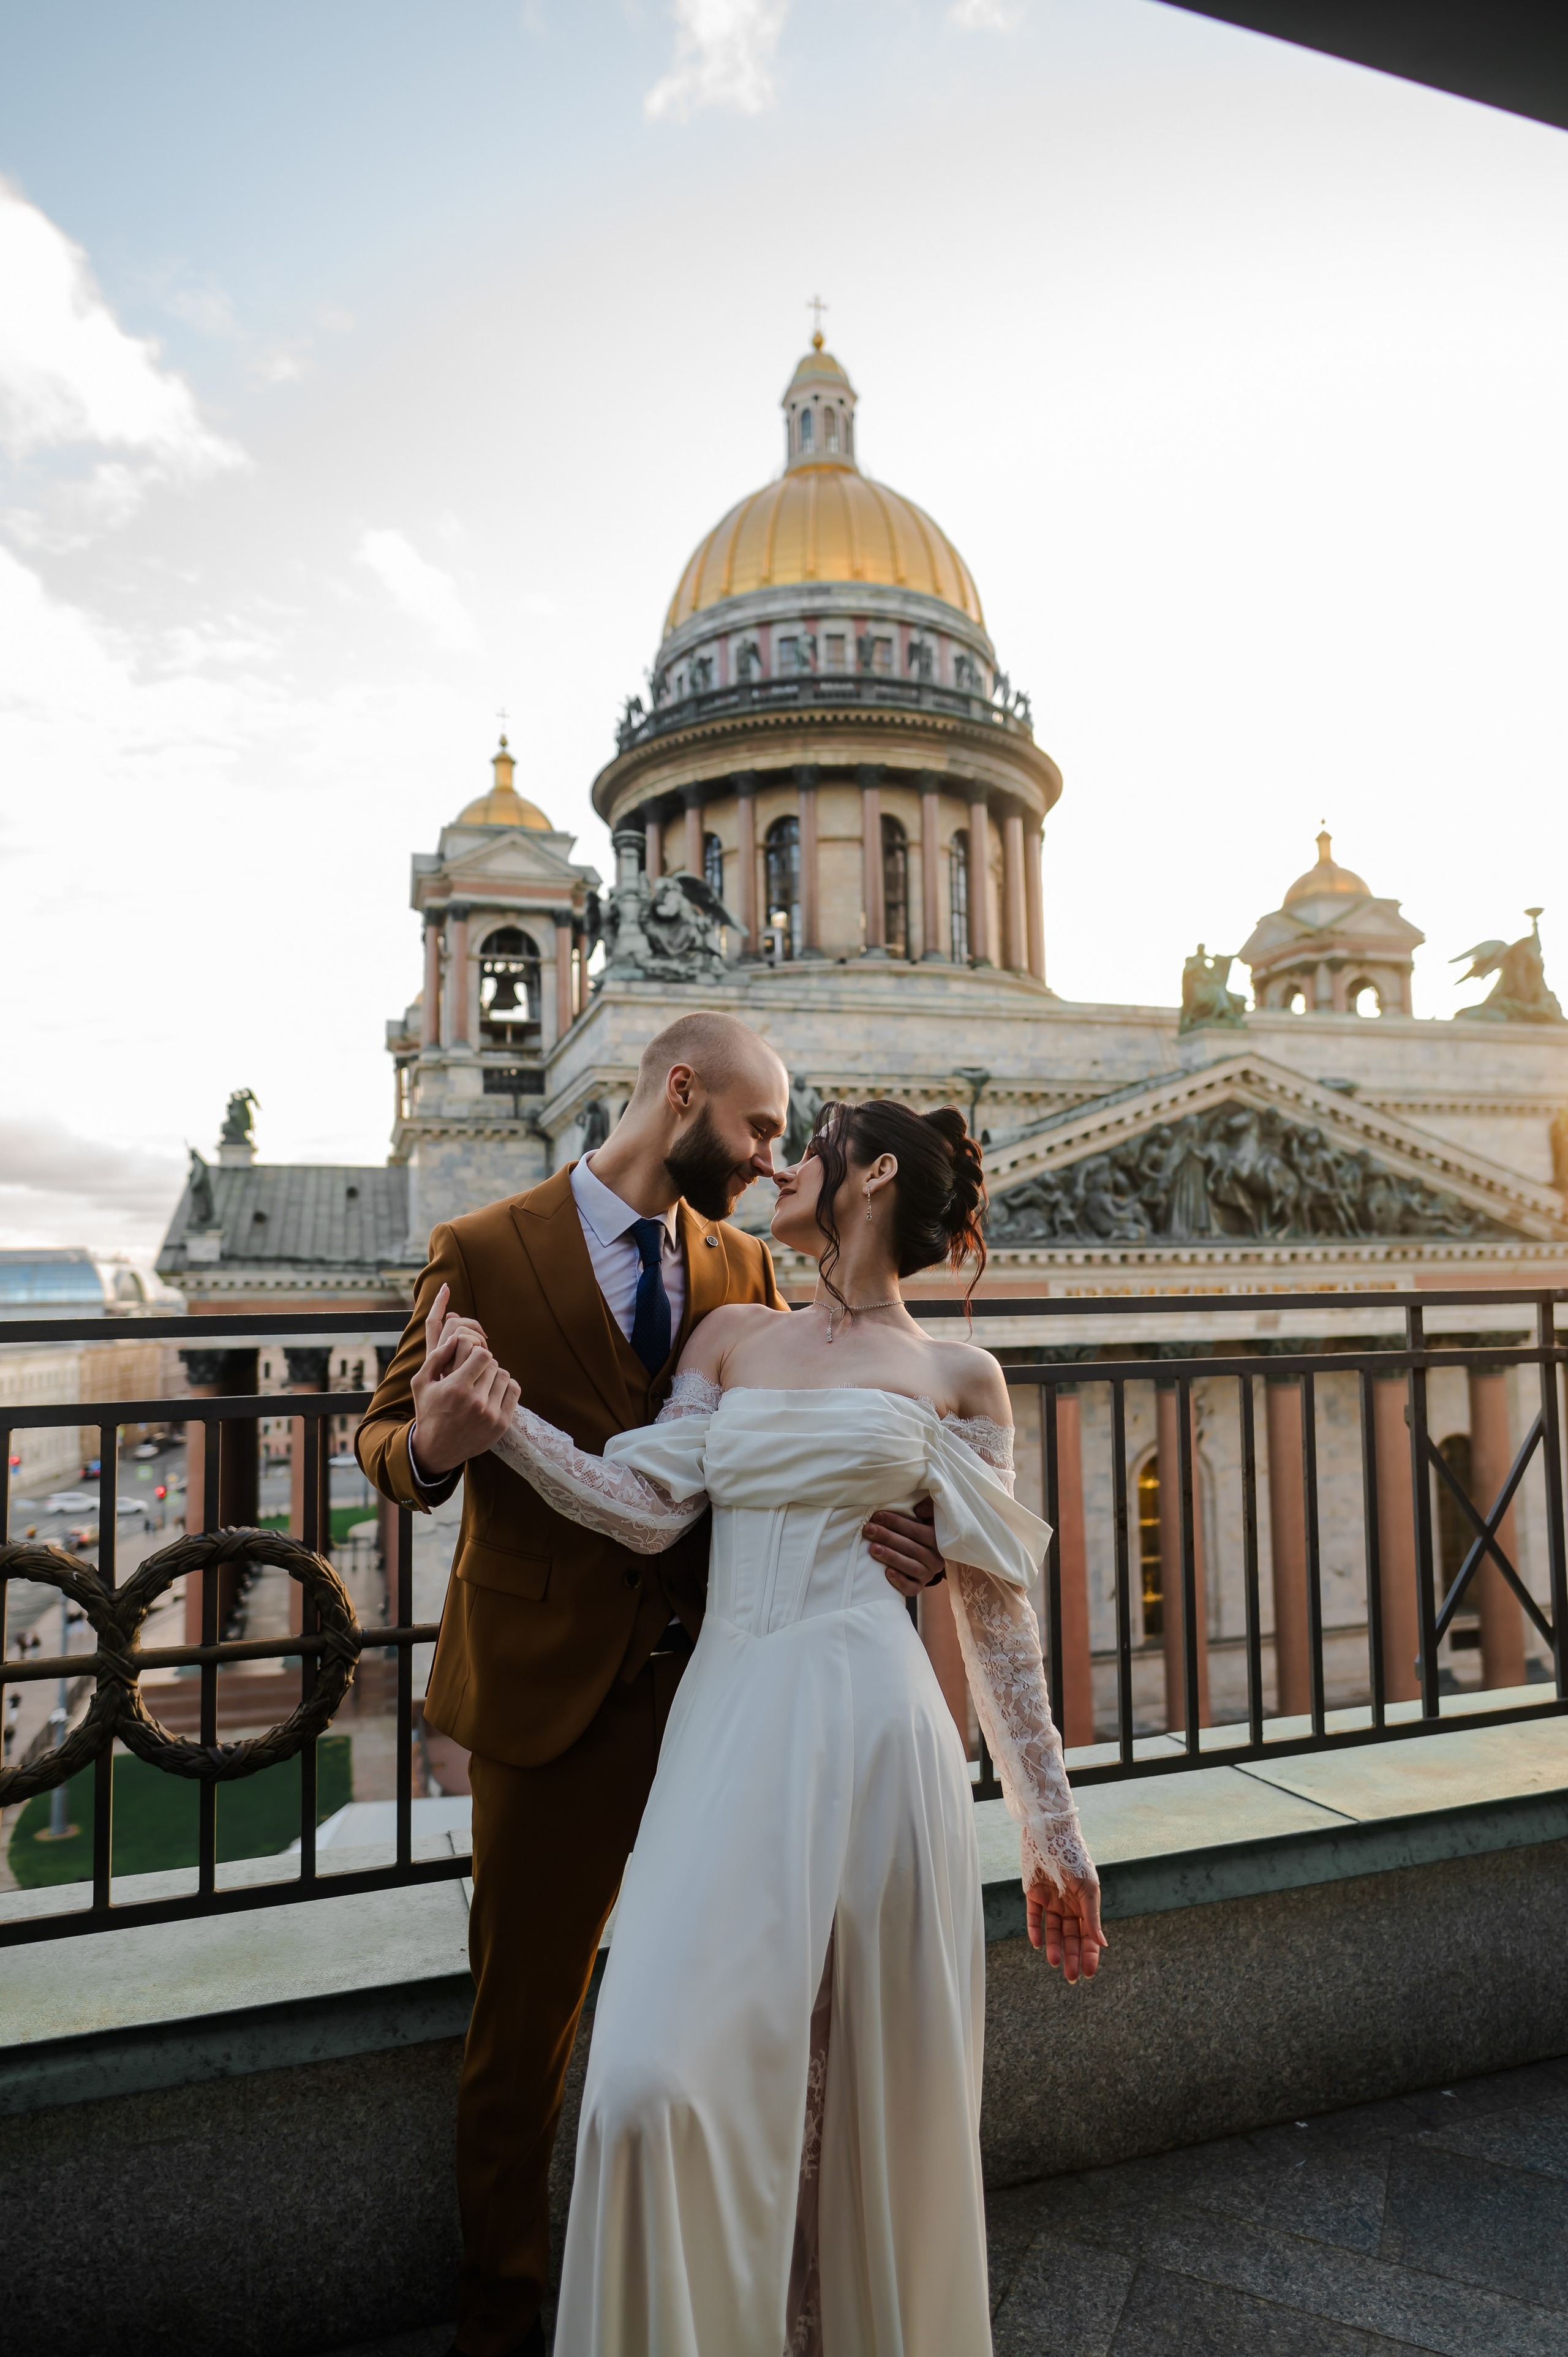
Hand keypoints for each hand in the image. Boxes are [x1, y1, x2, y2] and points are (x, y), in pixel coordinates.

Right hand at [408, 1284, 520, 1475]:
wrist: (437, 1449)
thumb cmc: (428, 1412)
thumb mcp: (421, 1383)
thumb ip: (436, 1357)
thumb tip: (455, 1337)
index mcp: (455, 1388)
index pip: (482, 1354)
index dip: (476, 1353)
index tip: (470, 1359)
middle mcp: (475, 1401)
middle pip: (493, 1364)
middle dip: (484, 1364)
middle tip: (475, 1372)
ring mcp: (490, 1414)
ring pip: (504, 1376)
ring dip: (494, 1375)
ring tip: (482, 1382)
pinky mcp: (502, 1424)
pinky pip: (514, 1390)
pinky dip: (506, 1386)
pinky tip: (493, 1391)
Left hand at [864, 1494, 945, 1595]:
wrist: (926, 1559)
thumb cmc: (920, 1533)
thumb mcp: (928, 1518)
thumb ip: (927, 1508)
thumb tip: (918, 1509)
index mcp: (938, 1539)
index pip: (916, 1530)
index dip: (896, 1522)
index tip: (877, 1516)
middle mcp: (936, 1558)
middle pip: (911, 1548)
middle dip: (888, 1537)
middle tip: (869, 1530)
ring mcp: (928, 1574)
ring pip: (911, 1567)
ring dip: (891, 1557)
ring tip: (873, 1548)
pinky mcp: (919, 1587)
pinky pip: (911, 1588)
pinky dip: (899, 1581)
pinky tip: (887, 1573)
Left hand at [1028, 1867, 1106, 1984]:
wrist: (1051, 1836)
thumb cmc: (1075, 1860)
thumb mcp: (1088, 1890)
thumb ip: (1093, 1918)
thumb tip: (1103, 1944)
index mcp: (1085, 1905)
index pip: (1088, 1935)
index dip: (1089, 1953)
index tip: (1088, 1972)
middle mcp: (1068, 1906)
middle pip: (1070, 1937)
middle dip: (1072, 1956)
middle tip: (1071, 1976)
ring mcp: (1051, 1901)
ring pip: (1052, 1930)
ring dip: (1053, 1947)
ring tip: (1054, 1962)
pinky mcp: (1033, 1895)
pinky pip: (1033, 1917)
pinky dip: (1034, 1930)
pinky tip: (1037, 1944)